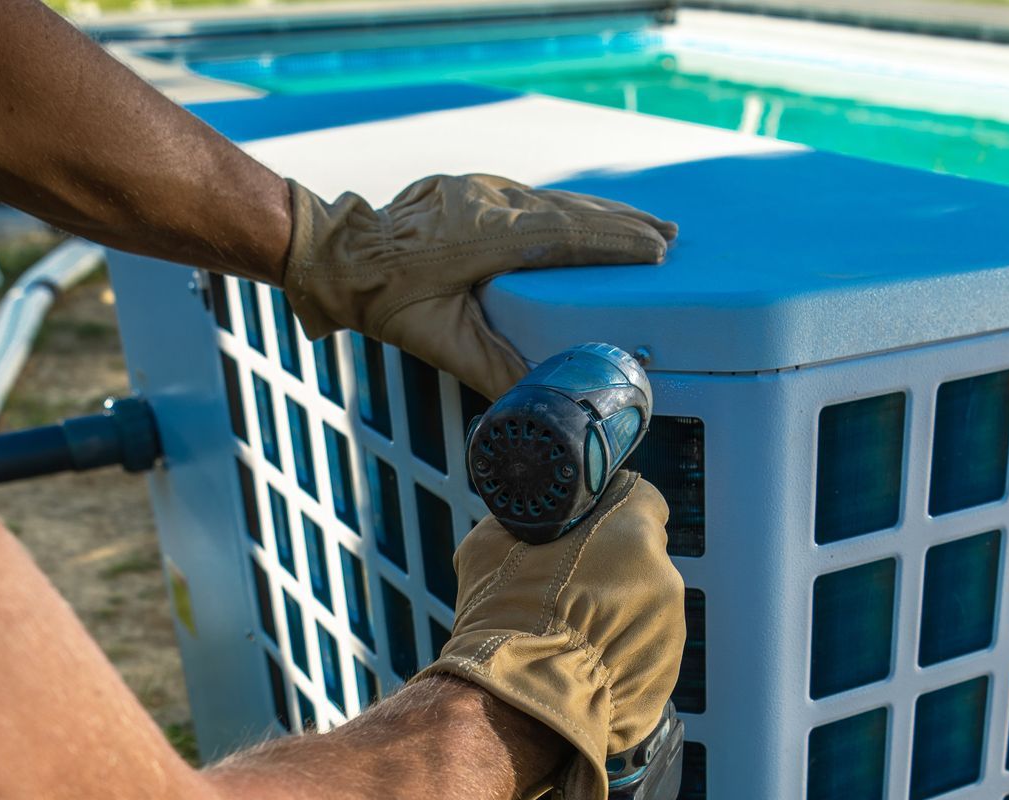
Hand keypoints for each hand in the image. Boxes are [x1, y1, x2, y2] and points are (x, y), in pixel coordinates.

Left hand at [282, 175, 676, 398]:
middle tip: (668, 237)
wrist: (340, 254)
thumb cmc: (385, 299)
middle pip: (572, 212)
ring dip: (602, 212)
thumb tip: (534, 401)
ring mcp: (481, 190)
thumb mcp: (439, 342)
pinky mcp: (474, 188)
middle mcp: (491, 203)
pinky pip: (535, 196)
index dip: (615, 243)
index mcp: (487, 237)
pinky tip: (589, 213)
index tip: (656, 251)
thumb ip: (491, 368)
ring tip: (647, 224)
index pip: (567, 236)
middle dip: (623, 225)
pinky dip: (571, 207)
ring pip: (556, 199)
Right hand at [420, 472, 684, 799]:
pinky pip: (642, 647)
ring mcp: (670, 626)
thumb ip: (530, 520)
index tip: (589, 529)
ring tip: (571, 632)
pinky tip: (581, 662)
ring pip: (644, 605)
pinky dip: (618, 651)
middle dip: (613, 567)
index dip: (611, 513)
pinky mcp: (665, 671)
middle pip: (643, 556)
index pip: (639, 499)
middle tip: (570, 585)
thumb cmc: (504, 616)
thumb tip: (536, 517)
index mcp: (630, 530)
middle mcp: (662, 574)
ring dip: (616, 612)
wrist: (517, 698)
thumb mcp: (494, 542)